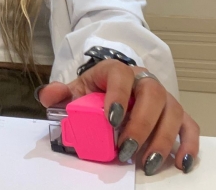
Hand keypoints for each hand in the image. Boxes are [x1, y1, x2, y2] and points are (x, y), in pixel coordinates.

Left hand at [37, 60, 199, 175]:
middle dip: (140, 124)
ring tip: (145, 163)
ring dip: (162, 139)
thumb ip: (60, 93)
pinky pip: (189, 125)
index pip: (121, 75)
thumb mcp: (76, 90)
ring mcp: (163, 96)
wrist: (112, 89)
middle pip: (152, 94)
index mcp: (117, 71)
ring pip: (172, 111)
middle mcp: (144, 80)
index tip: (111, 119)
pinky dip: (188, 143)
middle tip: (126, 149)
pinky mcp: (176, 113)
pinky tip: (179, 162)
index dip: (118, 95)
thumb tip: (46, 96)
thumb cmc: (95, 91)